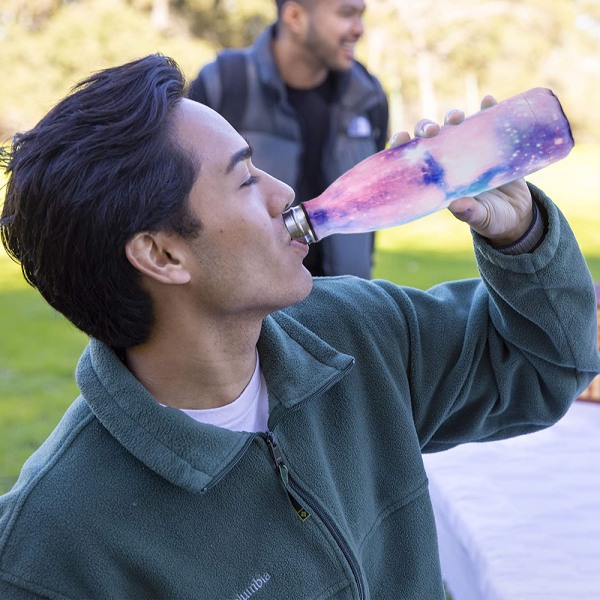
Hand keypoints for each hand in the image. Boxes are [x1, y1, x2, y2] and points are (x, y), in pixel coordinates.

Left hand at [389, 96, 533, 245]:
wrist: (519, 215)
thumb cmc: (492, 219)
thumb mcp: (480, 218)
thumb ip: (468, 212)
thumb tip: (456, 204)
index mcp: (439, 180)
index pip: (414, 159)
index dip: (404, 146)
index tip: (401, 137)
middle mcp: (450, 161)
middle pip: (432, 137)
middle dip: (427, 127)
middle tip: (433, 130)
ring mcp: (471, 150)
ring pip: (456, 126)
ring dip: (453, 116)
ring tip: (457, 117)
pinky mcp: (493, 144)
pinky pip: (488, 122)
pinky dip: (488, 109)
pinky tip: (488, 101)